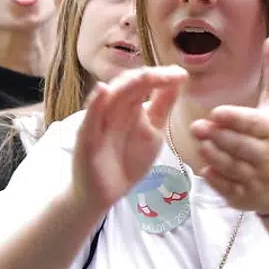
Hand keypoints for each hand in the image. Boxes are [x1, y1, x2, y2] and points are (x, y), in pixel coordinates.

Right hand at [71, 66, 183, 213]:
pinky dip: (95, 104)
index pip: (144, 84)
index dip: (162, 77)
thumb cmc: (128, 160)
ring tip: (145, 75)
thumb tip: (178, 79)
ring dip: (126, 84)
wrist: (105, 194)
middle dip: (149, 77)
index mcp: (130, 106)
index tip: (182, 75)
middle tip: (171, 74)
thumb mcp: (153, 131)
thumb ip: (163, 106)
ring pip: (110, 97)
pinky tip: (103, 91)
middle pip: (128, 86)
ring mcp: (98, 123)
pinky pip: (89, 119)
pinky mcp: (86, 140)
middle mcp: (113, 109)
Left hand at [193, 36, 268, 216]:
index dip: (234, 119)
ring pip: (228, 166)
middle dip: (216, 136)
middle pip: (236, 145)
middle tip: (197, 127)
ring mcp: (256, 178)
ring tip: (200, 142)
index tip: (216, 113)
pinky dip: (215, 178)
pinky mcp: (245, 197)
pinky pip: (225, 187)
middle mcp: (267, 156)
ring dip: (212, 154)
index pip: (252, 124)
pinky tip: (206, 167)